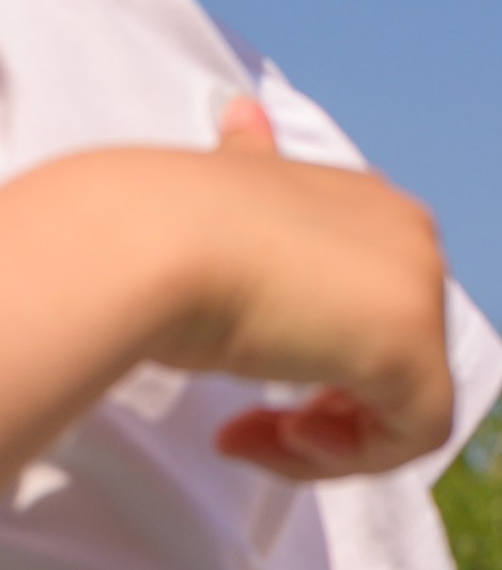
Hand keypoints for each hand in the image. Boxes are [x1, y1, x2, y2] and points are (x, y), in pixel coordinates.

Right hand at [148, 101, 452, 482]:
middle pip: (388, 357)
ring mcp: (417, 290)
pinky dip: (344, 457)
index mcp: (362, 202)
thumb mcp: (214, 193)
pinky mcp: (411, 350)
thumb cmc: (160, 227)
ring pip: (402, 401)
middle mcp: (406, 237)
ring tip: (257, 437)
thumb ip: (245, 167)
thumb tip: (242, 112)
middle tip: (245, 427)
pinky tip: (280, 439)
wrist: (151, 243)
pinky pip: (410, 436)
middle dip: (320, 405)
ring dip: (326, 438)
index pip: (361, 301)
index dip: (307, 354)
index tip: (238, 380)